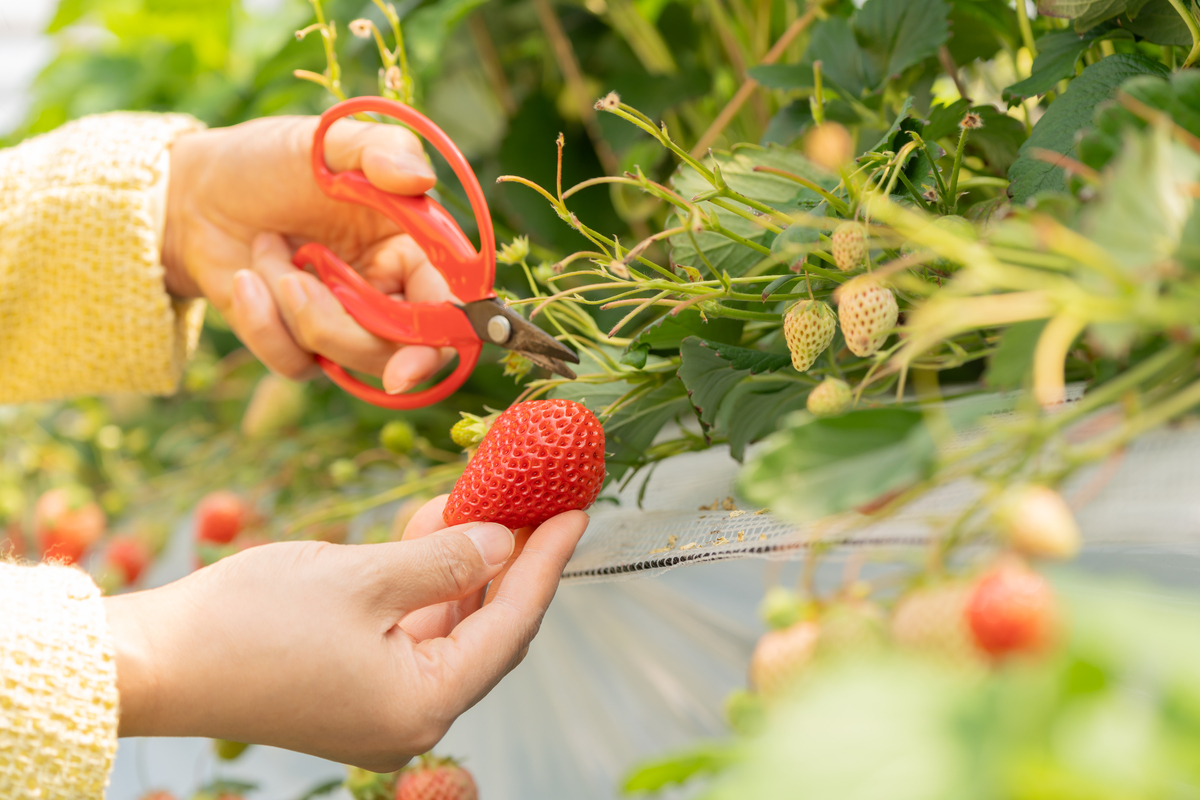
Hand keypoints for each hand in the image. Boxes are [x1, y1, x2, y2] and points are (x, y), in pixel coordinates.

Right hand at [104, 501, 588, 770]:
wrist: (154, 662)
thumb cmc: (249, 624)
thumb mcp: (361, 579)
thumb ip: (444, 560)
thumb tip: (502, 541)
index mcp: (423, 704)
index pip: (511, 624)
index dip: (548, 562)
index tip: (576, 511)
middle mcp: (412, 717)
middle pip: (487, 629)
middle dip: (511, 560)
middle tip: (537, 501)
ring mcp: (381, 708)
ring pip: (449, 626)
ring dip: (466, 564)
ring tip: (483, 500)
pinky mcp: (354, 688)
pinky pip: (411, 631)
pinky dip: (426, 583)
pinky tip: (434, 529)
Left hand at [164, 116, 449, 393]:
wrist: (196, 194)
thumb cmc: (269, 161)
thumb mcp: (325, 141)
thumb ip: (380, 150)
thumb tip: (421, 180)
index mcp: (413, 249)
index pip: (446, 310)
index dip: (437, 341)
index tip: (408, 366)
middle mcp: (390, 293)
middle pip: (397, 349)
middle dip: (340, 325)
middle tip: (294, 280)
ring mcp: (346, 324)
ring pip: (344, 358)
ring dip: (291, 306)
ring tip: (266, 252)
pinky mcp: (301, 345)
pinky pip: (296, 363)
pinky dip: (262, 323)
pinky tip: (244, 279)